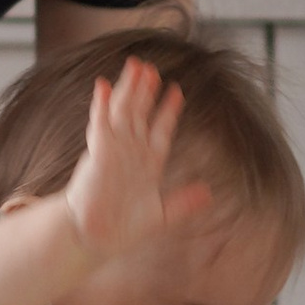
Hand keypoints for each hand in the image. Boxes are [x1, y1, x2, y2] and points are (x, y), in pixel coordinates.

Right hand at [60, 55, 216, 270]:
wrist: (96, 239)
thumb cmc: (125, 228)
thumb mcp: (163, 215)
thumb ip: (184, 202)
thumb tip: (208, 193)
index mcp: (149, 163)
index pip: (160, 129)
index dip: (168, 111)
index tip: (177, 92)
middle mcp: (131, 151)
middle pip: (141, 113)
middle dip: (146, 91)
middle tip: (152, 68)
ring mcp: (114, 149)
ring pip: (123, 111)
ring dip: (129, 89)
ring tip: (136, 66)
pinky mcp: (98, 152)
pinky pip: (100, 124)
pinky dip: (102, 104)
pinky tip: (104, 85)